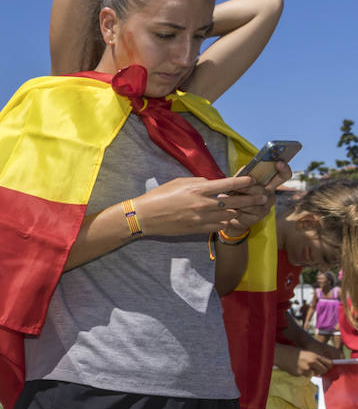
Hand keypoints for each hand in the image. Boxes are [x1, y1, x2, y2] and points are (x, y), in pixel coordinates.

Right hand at [133, 175, 268, 237]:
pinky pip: (219, 225)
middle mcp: (203, 204)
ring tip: (251, 209)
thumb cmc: (159, 196)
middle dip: (251, 199)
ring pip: (230, 215)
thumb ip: (199, 182)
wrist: (146, 217)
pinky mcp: (198, 229)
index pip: (227, 184)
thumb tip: (213, 183)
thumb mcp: (179, 182)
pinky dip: (227, 221)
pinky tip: (232, 218)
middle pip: (235, 201)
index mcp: (198, 189)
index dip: (243, 182)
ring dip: (240, 211)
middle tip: (263, 198)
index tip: (253, 180)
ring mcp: (202, 218)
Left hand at [221, 161, 287, 237]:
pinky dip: (236, 208)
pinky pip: (247, 211)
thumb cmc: (236, 196)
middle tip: (234, 188)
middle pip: (262, 190)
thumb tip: (246, 168)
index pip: (283, 176)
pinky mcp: (258, 217)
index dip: (284, 169)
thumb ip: (243, 176)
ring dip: (238, 199)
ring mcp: (266, 208)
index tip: (279, 163)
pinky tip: (230, 208)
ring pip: (253, 202)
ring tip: (226, 197)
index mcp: (268, 185)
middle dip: (247, 189)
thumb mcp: (239, 184)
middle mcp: (270, 196)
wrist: (230, 215)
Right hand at [291, 350, 333, 378]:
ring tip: (301, 366)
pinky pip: (304, 375)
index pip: (329, 363)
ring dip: (309, 372)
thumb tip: (322, 365)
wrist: (281, 354)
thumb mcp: (307, 353)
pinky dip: (301, 373)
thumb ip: (315, 359)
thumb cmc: (294, 352)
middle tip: (315, 369)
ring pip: (313, 374)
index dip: (328, 366)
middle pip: (324, 370)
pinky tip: (296, 368)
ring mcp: (306, 368)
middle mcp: (312, 362)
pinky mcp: (300, 373)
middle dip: (320, 371)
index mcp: (315, 356)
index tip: (326, 367)